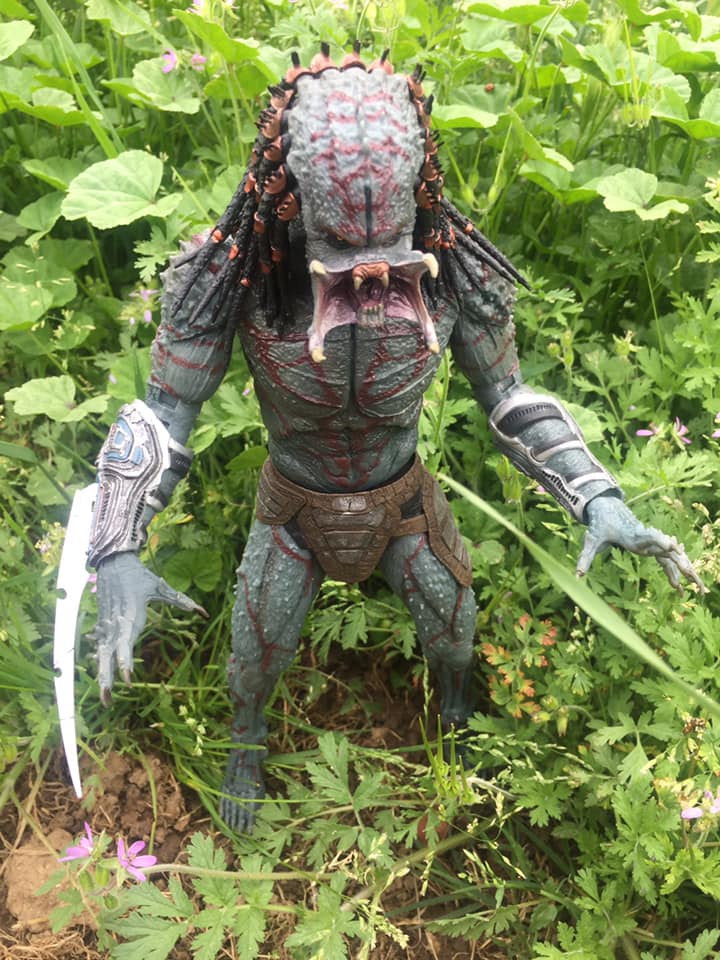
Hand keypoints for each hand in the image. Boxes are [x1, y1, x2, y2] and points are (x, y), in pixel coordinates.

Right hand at [93, 552, 207, 703]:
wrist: (112, 562)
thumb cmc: (139, 575)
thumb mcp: (160, 587)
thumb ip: (181, 601)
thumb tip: (203, 612)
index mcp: (131, 614)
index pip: (126, 642)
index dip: (126, 661)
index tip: (128, 680)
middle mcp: (116, 623)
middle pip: (109, 655)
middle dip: (107, 678)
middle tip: (108, 699)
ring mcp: (107, 625)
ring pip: (102, 654)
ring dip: (102, 676)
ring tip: (105, 699)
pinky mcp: (103, 624)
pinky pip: (100, 647)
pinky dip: (100, 664)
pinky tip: (102, 682)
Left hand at [577, 495, 706, 595]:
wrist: (608, 509)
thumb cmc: (599, 525)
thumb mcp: (591, 541)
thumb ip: (585, 558)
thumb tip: (577, 577)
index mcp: (632, 536)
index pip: (648, 539)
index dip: (659, 542)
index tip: (671, 544)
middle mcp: (645, 539)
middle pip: (667, 550)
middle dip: (680, 562)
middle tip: (692, 573)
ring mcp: (651, 542)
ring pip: (671, 557)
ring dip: (684, 570)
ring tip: (697, 587)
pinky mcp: (651, 546)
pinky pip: (666, 561)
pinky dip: (675, 572)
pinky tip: (680, 586)